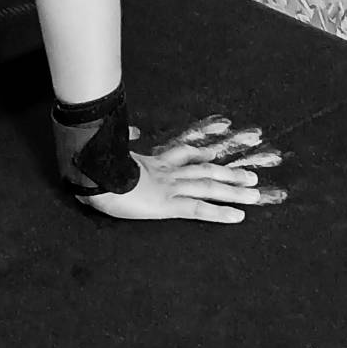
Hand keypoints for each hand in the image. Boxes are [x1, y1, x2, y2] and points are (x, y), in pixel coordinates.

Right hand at [79, 116, 284, 225]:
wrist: (91, 175)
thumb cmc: (95, 165)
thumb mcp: (110, 152)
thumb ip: (124, 142)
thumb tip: (132, 131)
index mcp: (153, 163)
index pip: (184, 154)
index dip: (202, 151)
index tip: (215, 151)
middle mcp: (166, 173)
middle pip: (205, 170)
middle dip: (229, 174)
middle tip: (252, 176)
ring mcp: (169, 188)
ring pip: (209, 187)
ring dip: (234, 190)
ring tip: (255, 193)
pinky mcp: (167, 205)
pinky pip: (199, 209)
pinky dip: (220, 213)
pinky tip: (238, 216)